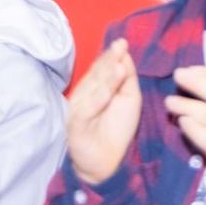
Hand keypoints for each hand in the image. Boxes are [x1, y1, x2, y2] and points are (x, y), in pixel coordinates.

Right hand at [66, 40, 141, 185]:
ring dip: (105, 79)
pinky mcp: (76, 126)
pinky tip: (106, 94)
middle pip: (97, 75)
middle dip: (108, 61)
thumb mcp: (129, 100)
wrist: (105, 162)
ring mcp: (79, 109)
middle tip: (119, 46)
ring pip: (92, 91)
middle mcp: (86, 94)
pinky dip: (96, 103)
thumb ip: (127, 79)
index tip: (122, 43)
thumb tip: (125, 56)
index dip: (111, 56)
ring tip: (118, 66)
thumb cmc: (117, 128)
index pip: (103, 67)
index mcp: (97, 86)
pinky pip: (85, 112)